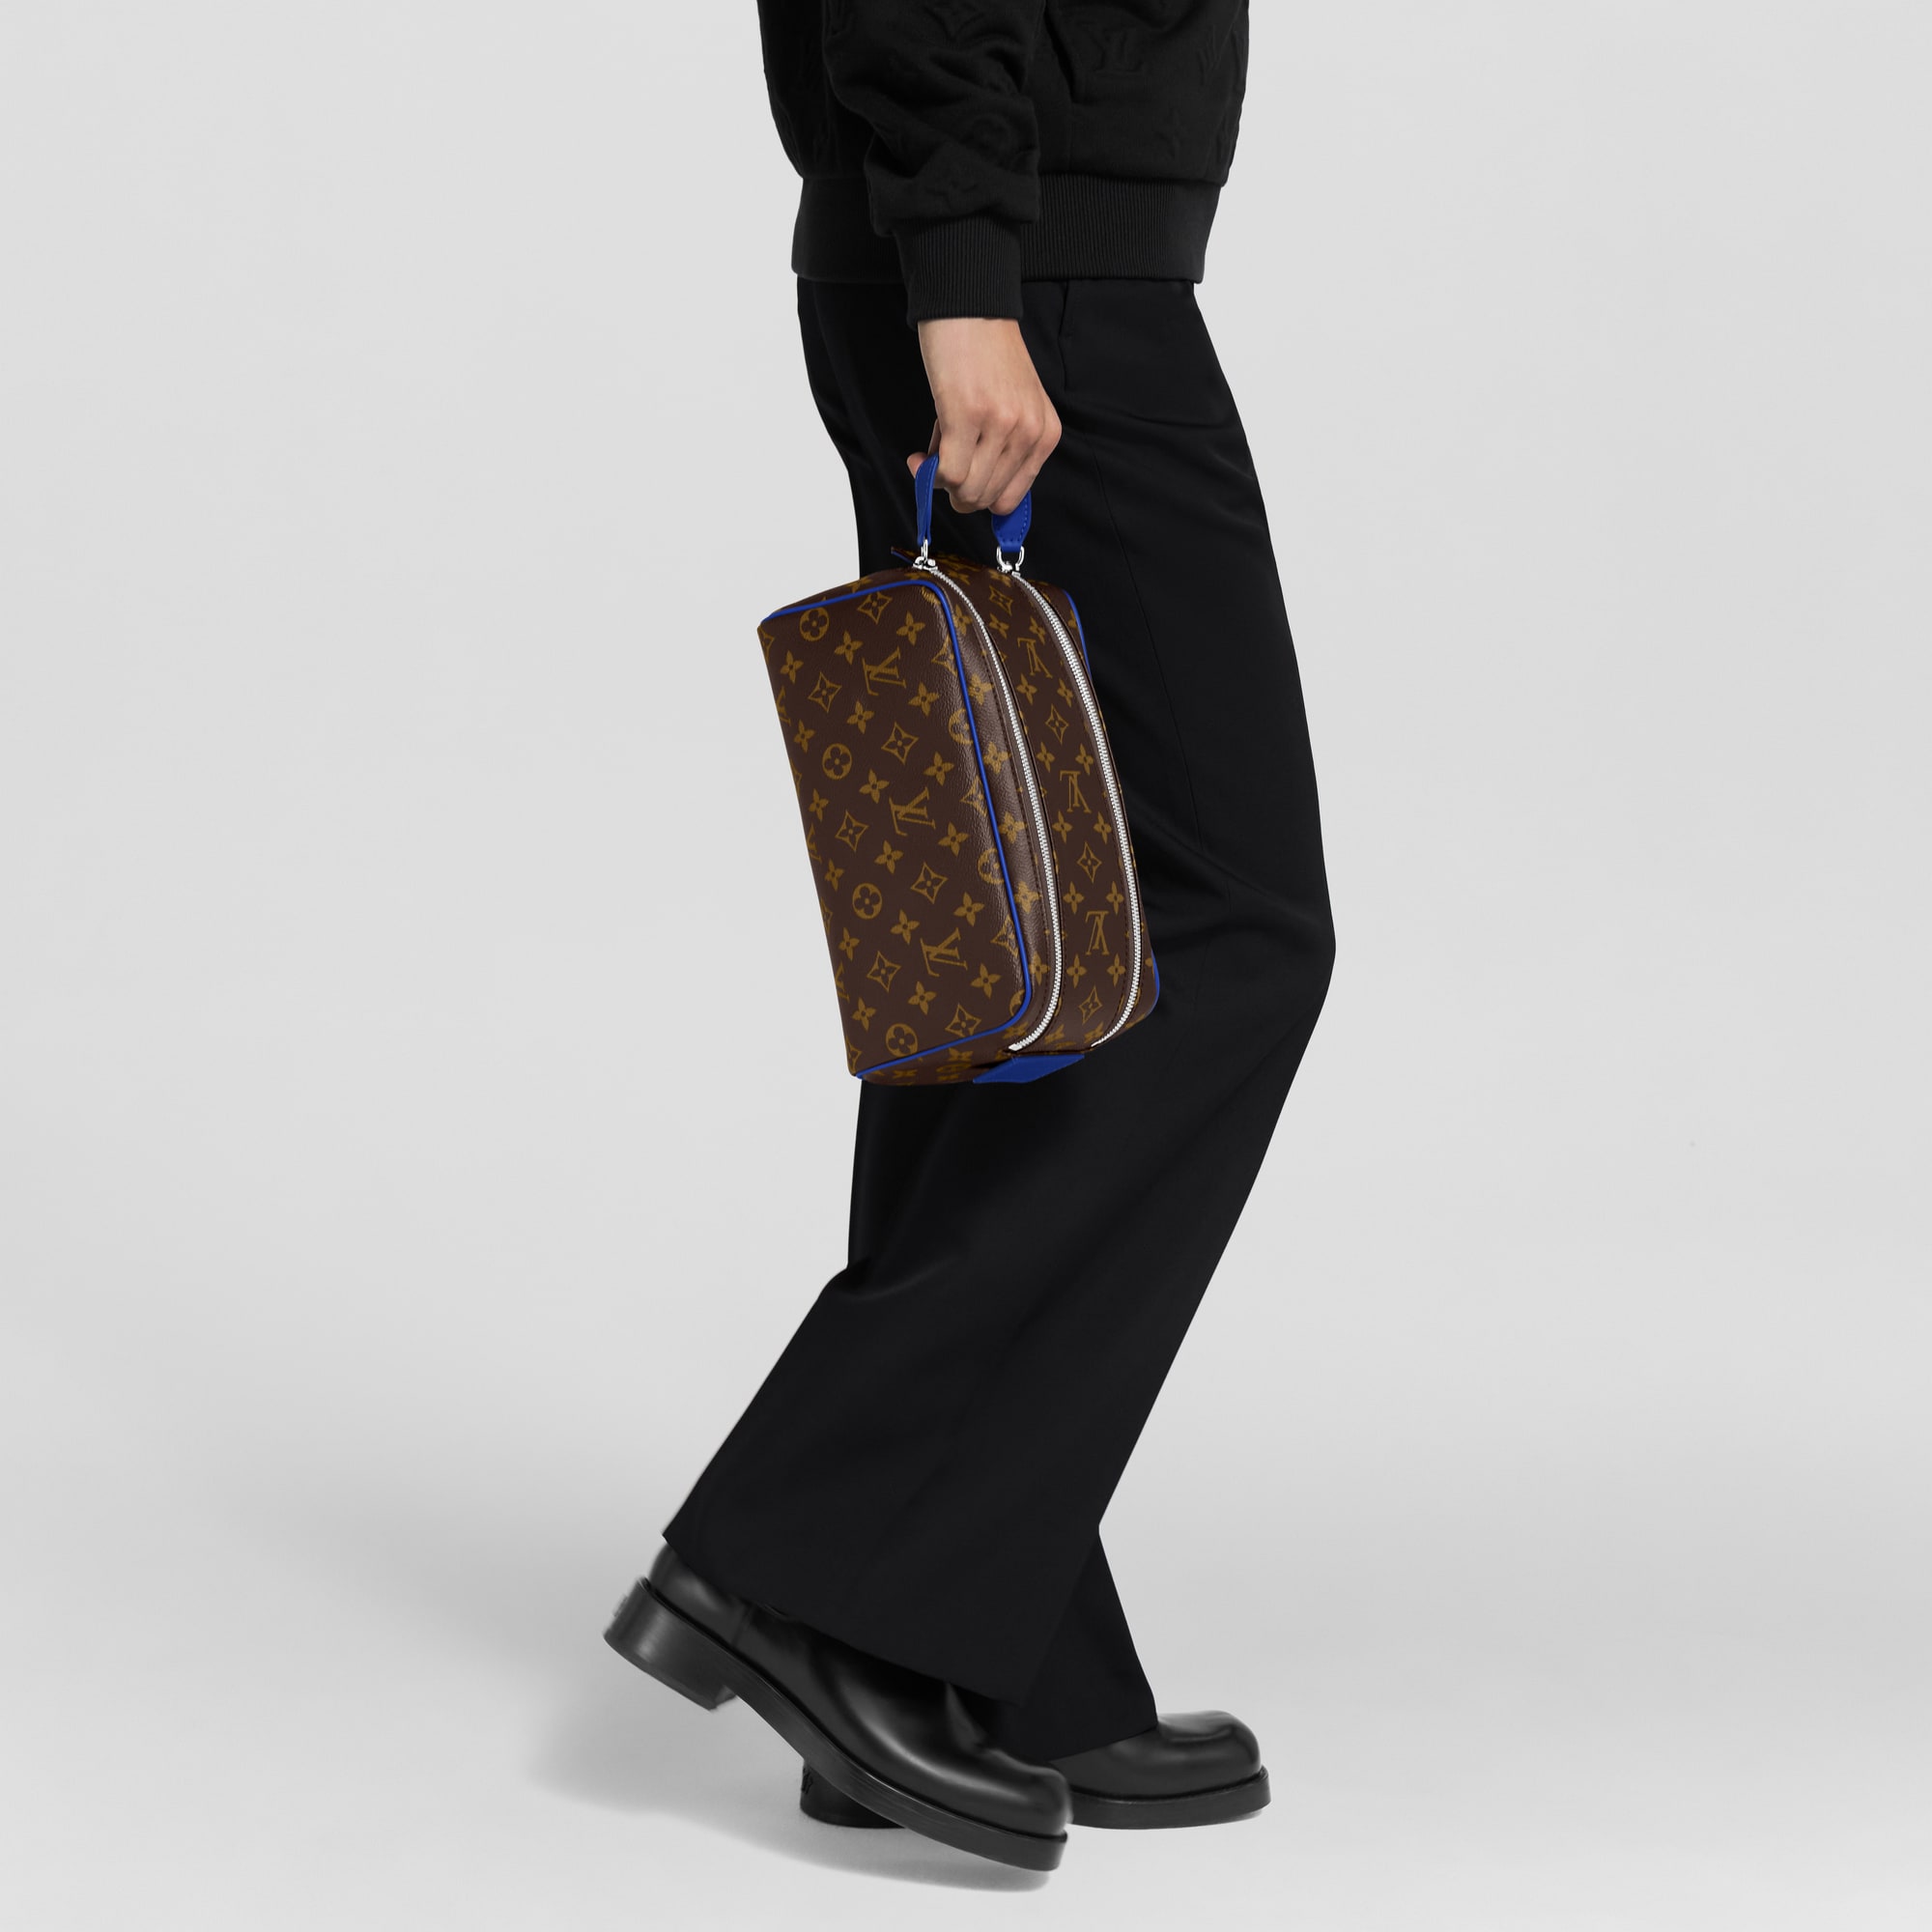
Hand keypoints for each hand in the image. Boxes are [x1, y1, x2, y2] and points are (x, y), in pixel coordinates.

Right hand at [907, 318, 1061, 517]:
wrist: (969, 308)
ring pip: (965, 490)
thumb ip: (1001, 449)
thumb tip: (966, 489)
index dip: (978, 498)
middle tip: (939, 466)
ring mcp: (1000, 425)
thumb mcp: (1012, 406)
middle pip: (986, 498)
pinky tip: (919, 456)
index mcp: (1045, 434)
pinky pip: (946, 471)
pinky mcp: (967, 414)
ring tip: (932, 452)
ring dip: (939, 480)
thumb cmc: (986, 356)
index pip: (1011, 498)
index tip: (959, 485)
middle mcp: (1028, 432)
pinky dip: (927, 471)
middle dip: (956, 492)